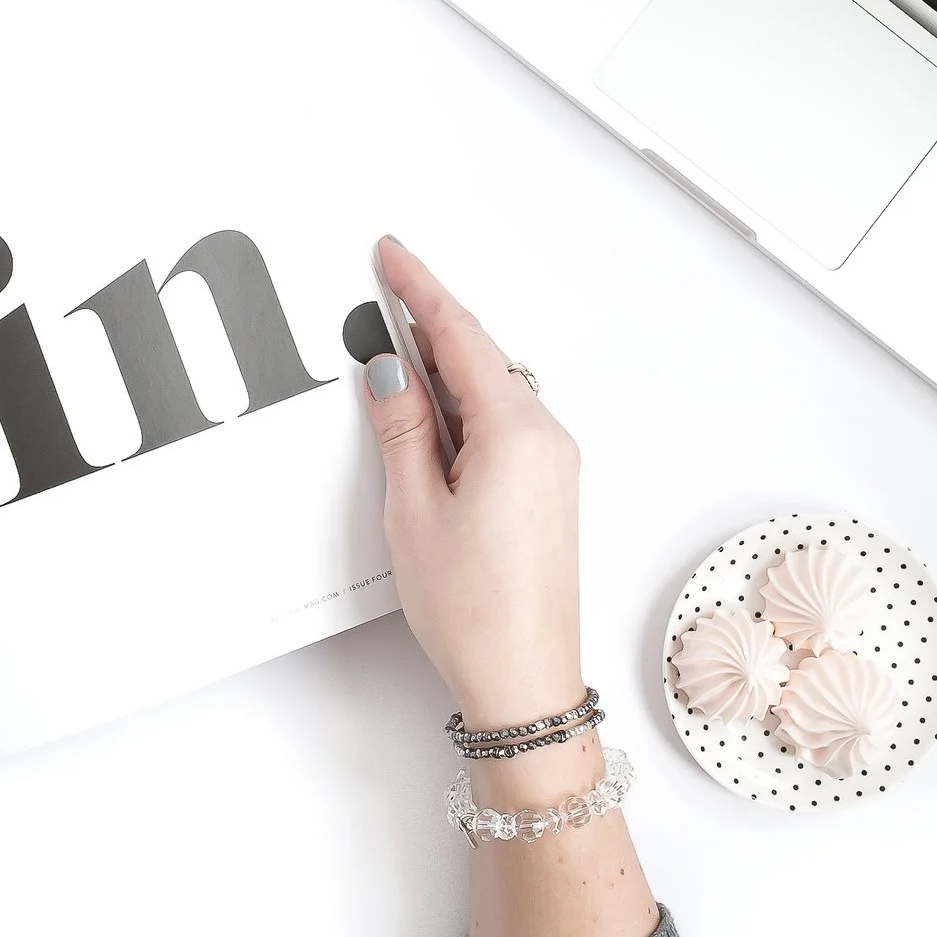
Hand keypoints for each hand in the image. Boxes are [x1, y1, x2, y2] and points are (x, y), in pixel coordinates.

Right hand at [362, 237, 584, 731]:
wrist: (524, 681)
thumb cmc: (475, 610)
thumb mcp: (414, 509)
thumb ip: (402, 427)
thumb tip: (391, 369)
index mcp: (516, 434)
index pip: (461, 337)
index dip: (420, 289)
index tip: (393, 255)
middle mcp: (546, 440)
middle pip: (482, 358)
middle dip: (431, 325)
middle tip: (385, 293)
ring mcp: (552, 466)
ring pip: (492, 391)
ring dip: (445, 371)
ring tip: (394, 361)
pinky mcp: (547, 491)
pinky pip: (503, 424)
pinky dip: (464, 408)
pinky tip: (430, 419)